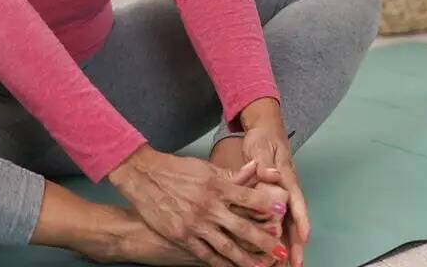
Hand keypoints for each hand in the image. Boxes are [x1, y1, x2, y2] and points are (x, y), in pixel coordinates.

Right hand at [109, 145, 288, 266]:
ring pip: (226, 246)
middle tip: (282, 251)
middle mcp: (208, 206)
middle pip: (242, 227)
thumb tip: (254, 170)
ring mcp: (195, 223)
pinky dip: (221, 264)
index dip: (266, 206)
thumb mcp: (204, 168)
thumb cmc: (175, 169)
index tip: (282, 213)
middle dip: (265, 241)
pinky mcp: (182, 236)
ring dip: (246, 259)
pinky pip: (205, 254)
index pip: (247, 197)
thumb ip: (230, 174)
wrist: (143, 177)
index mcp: (215, 186)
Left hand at [239, 126, 310, 266]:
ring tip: (287, 265)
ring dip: (288, 244)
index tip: (305, 237)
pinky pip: (277, 221)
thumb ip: (265, 161)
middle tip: (297, 262)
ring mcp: (282, 196)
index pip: (296, 201)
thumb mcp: (262, 146)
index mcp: (287, 178)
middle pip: (295, 220)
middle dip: (297, 242)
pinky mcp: (273, 199)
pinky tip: (273, 253)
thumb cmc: (264, 139)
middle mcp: (288, 190)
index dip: (301, 220)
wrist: (265, 132)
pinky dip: (277, 237)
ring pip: (288, 224)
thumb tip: (271, 174)